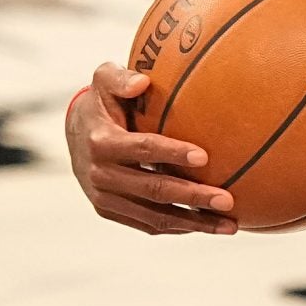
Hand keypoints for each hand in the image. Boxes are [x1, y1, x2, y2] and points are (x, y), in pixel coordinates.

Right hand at [66, 64, 235, 235]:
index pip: (143, 149)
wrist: (76, 134)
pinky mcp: (110, 212)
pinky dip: (179, 228)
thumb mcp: (104, 78)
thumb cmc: (103, 101)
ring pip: (155, 216)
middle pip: (154, 190)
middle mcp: (100, 174)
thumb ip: (120, 77)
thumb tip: (142, 82)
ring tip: (229, 225)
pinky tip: (207, 225)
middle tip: (228, 199)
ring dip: (194, 223)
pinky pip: (148, 225)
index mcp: (102, 142)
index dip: (173, 154)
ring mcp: (104, 198)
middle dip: (193, 197)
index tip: (204, 157)